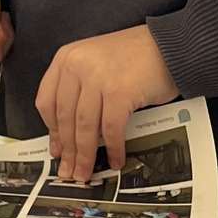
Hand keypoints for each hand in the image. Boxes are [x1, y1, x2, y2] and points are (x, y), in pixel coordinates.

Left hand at [36, 26, 177, 181]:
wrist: (170, 45)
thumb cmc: (137, 56)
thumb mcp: (96, 64)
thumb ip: (79, 90)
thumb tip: (69, 134)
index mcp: (67, 58)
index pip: (47, 101)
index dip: (51, 130)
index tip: (57, 149)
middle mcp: (78, 65)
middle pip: (65, 117)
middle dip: (68, 150)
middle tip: (69, 171)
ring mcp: (98, 77)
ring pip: (85, 126)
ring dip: (86, 155)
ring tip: (86, 172)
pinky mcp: (119, 91)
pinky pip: (111, 129)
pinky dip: (113, 148)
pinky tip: (115, 159)